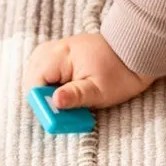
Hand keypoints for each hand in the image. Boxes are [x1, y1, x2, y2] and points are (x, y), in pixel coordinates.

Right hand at [24, 33, 153, 110]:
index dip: (42, 104)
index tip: (57, 116)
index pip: (33, 84)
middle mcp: (50, 50)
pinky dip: (50, 85)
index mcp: (58, 56)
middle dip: (43, 99)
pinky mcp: (56, 55)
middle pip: (30, 81)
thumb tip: (54, 102)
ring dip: (46, 93)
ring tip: (66, 101)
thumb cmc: (120, 72)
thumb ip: (75, 96)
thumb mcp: (99, 90)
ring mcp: (52, 50)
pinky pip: (43, 73)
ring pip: (35, 78)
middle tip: (63, 111)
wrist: (135, 52)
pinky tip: (64, 92)